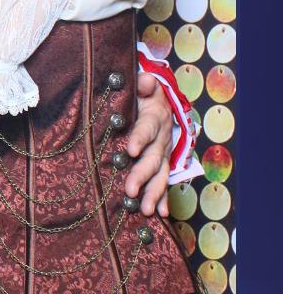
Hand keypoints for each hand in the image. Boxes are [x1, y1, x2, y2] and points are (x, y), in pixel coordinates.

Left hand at [123, 72, 172, 217]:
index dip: (140, 138)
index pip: (147, 128)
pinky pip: (163, 183)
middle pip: (153, 158)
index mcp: (155, 118)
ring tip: (146, 209)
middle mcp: (162, 139)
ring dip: (154, 193)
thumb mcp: (140, 86)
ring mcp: (163, 154)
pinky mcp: (161, 165)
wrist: (156, 101)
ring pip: (160, 175)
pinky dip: (162, 199)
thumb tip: (145, 79)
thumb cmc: (140, 94)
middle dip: (142, 175)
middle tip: (130, 190)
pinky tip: (159, 214)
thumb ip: (142, 84)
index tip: (130, 150)